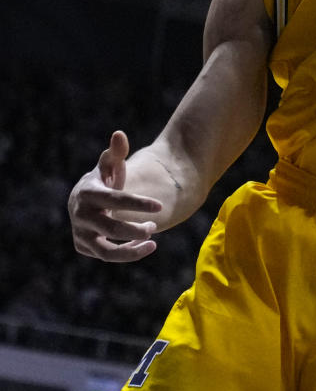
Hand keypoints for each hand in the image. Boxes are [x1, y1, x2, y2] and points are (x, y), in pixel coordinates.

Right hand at [68, 130, 161, 262]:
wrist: (83, 200)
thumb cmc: (103, 180)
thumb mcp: (109, 164)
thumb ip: (116, 152)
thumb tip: (119, 134)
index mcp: (89, 193)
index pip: (117, 200)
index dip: (139, 203)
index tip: (160, 206)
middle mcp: (81, 216)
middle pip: (112, 229)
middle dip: (137, 230)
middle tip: (155, 225)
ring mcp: (80, 233)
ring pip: (107, 252)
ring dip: (131, 251)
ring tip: (153, 242)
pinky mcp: (82, 247)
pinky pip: (106, 256)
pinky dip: (126, 253)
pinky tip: (142, 246)